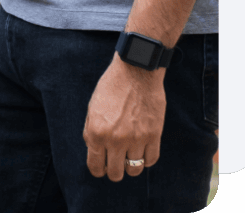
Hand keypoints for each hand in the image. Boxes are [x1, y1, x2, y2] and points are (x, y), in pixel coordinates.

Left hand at [83, 54, 165, 181]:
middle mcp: (115, 140)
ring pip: (134, 170)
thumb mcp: (92, 107)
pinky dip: (145, 159)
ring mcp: (136, 140)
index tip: (100, 167)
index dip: (97, 169)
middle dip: (113, 170)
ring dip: (130, 166)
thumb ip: (90, 130)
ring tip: (128, 156)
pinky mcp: (154, 136)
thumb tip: (92, 149)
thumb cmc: (111, 86)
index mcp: (97, 132)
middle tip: (114, 163)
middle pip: (115, 173)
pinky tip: (141, 150)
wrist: (135, 71)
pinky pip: (150, 160)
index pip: (95, 166)